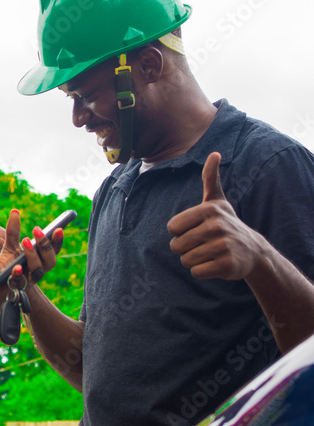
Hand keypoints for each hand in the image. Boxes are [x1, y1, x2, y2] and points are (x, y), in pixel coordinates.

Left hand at [0, 209, 63, 287]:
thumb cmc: (9, 262)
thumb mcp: (10, 244)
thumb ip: (13, 230)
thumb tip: (14, 211)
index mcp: (42, 259)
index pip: (55, 250)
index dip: (58, 240)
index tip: (58, 228)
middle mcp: (40, 270)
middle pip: (50, 260)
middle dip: (45, 245)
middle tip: (36, 229)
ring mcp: (29, 280)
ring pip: (37, 270)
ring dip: (33, 255)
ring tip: (25, 241)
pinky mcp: (17, 287)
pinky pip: (20, 282)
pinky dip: (19, 274)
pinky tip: (16, 267)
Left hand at [167, 152, 268, 279]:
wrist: (253, 251)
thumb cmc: (226, 223)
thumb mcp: (217, 200)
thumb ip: (210, 178)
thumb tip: (215, 153)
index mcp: (208, 210)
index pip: (172, 228)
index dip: (180, 232)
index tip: (196, 229)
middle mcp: (216, 226)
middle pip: (176, 246)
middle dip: (186, 248)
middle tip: (203, 244)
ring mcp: (224, 246)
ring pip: (185, 260)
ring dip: (194, 260)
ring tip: (210, 253)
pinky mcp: (228, 265)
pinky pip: (197, 272)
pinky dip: (203, 271)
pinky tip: (216, 264)